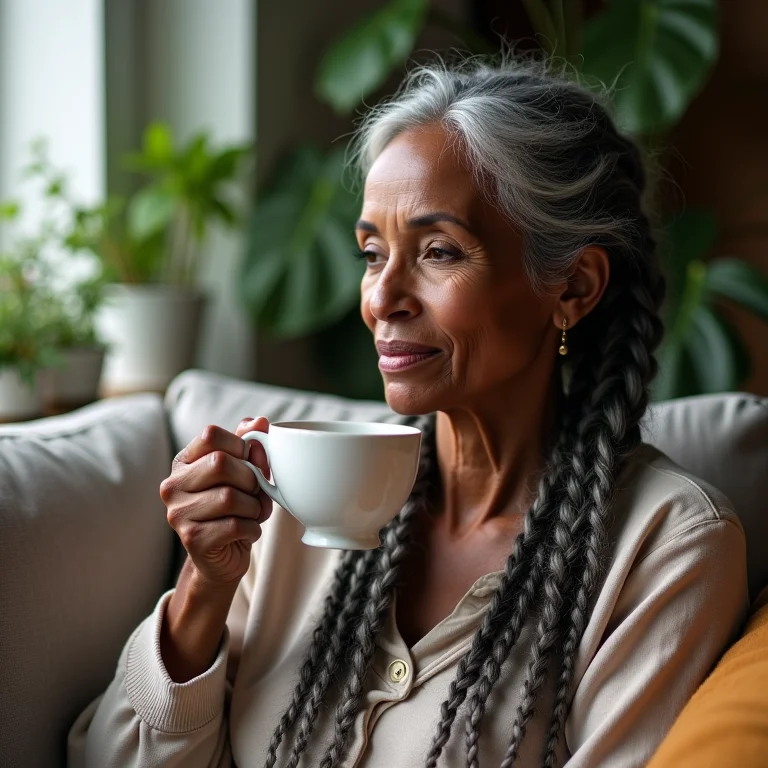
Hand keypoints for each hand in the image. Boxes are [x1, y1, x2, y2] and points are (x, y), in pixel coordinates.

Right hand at [159, 416, 272, 587]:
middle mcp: (173, 485)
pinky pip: (235, 525)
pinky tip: (248, 531)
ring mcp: (178, 513)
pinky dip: (252, 528)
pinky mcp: (192, 539)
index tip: (248, 461)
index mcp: (184, 462)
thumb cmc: (234, 509)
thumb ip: (249, 445)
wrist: (223, 557)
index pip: (211, 434)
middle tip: (255, 493)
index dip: (240, 445)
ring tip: (253, 514)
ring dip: (254, 508)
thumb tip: (260, 422)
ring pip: (230, 497)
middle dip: (250, 479)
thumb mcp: (243, 473)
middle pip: (221, 463)